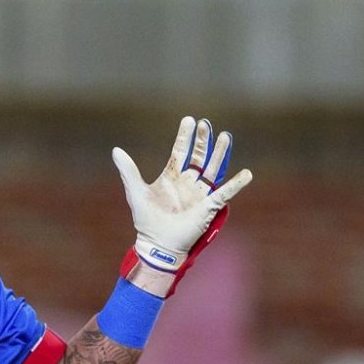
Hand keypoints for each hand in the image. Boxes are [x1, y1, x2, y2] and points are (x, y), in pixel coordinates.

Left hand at [112, 117, 251, 296]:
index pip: (180, 152)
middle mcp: (187, 183)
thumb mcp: (136, 191)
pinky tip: (247, 174)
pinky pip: (225, 193)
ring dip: (219, 154)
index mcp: (171, 177)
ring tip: (225, 136)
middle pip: (199, 157)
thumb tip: (115, 149)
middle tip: (206, 124)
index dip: (185, 137)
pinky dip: (236, 184)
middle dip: (203, 141)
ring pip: (213, 169)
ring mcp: (199, 194)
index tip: (190, 119)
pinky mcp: (208, 207)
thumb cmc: (146, 221)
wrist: (157, 244)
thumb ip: (128, 170)